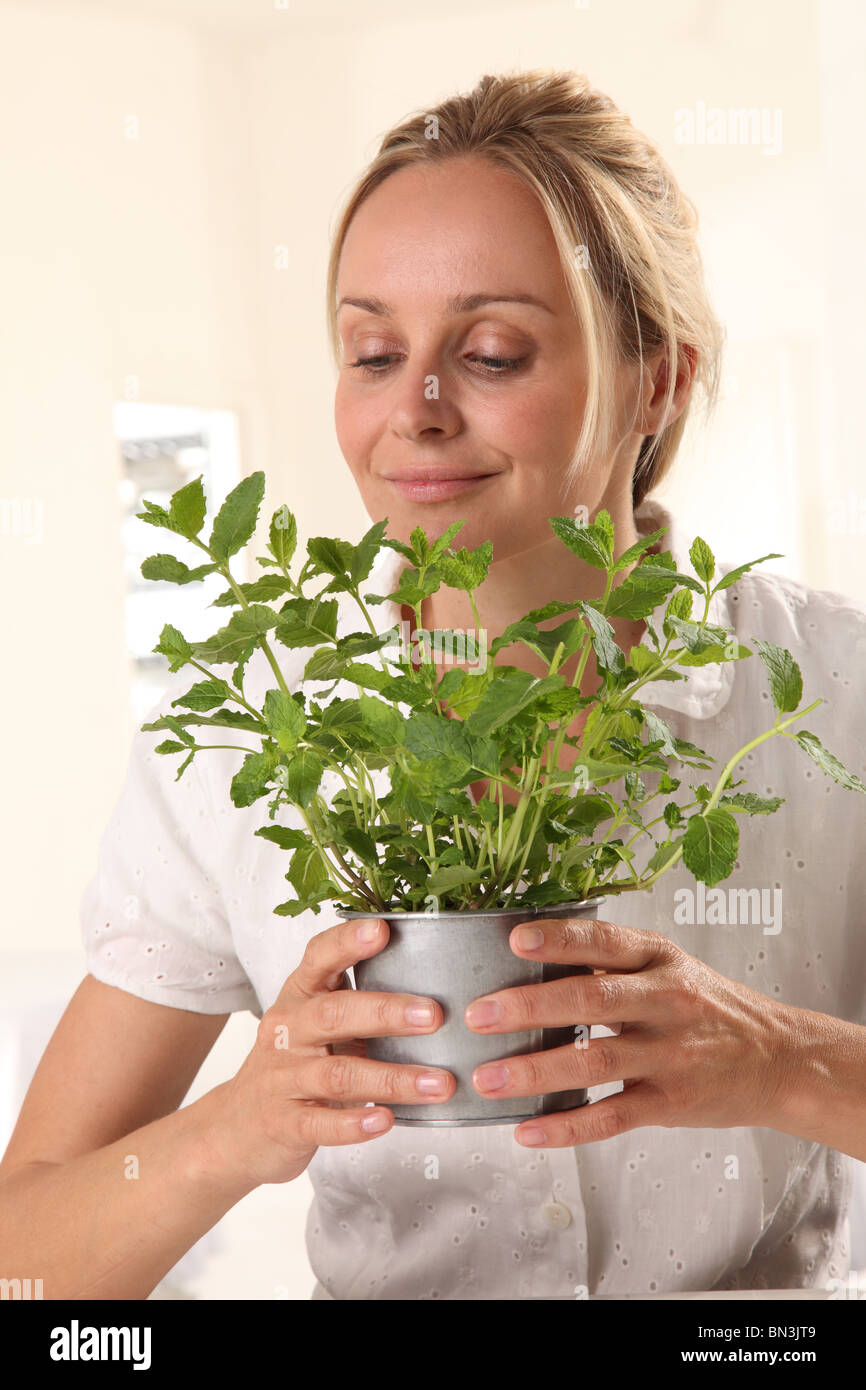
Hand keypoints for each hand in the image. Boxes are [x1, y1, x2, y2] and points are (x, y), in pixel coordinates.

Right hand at [200, 917, 453, 1187]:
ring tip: (437, 1084)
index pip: (319, 958)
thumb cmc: (293, 1066)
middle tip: (434, 1015)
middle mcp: (287, 1030)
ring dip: (392, 1079)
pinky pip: (320, 1123)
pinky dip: (354, 1123)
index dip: (348, 943)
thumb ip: (360, 1006)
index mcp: (300, 997)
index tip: (383, 929)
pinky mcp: (283, 1123)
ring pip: (337, 1074)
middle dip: (386, 1012)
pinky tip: (386, 1121)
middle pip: (334, 1014)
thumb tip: (437, 992)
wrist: (235, 1129)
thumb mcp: (316, 1026)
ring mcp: (282, 1078)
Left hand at [464, 916, 798, 1148]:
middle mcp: (665, 1002)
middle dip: (529, 1006)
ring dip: (534, 1071)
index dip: (559, 939)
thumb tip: (533, 957)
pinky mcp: (670, 1102)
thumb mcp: (669, 967)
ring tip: (488, 1078)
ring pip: (593, 1062)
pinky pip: (610, 1116)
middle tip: (480, 1014)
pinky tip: (527, 1130)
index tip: (515, 940)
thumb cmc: (709, 1007)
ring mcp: (669, 1054)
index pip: (605, 942)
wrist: (778, 1058)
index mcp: (659, 960)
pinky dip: (565, 1127)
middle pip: (591, 999)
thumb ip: (612, 964)